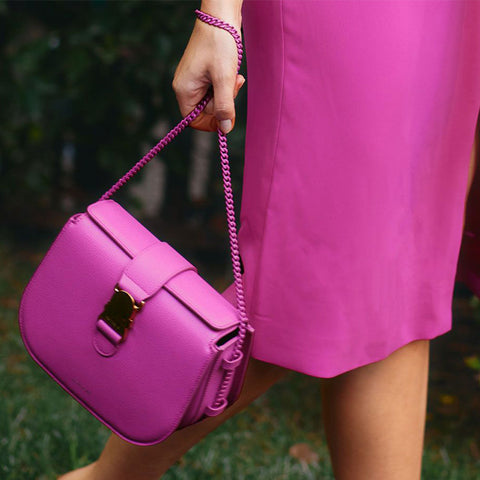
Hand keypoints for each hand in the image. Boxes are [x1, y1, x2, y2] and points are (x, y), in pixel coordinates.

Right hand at [172, 18, 244, 133]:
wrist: (220, 16)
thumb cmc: (220, 44)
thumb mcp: (224, 79)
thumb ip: (225, 106)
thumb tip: (225, 130)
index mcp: (184, 90)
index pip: (194, 121)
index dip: (211, 123)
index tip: (228, 116)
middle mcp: (185, 87)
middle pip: (206, 111)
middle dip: (224, 102)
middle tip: (234, 84)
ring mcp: (194, 80)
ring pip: (213, 100)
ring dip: (227, 93)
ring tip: (235, 76)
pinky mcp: (203, 74)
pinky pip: (215, 89)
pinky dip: (226, 85)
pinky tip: (232, 74)